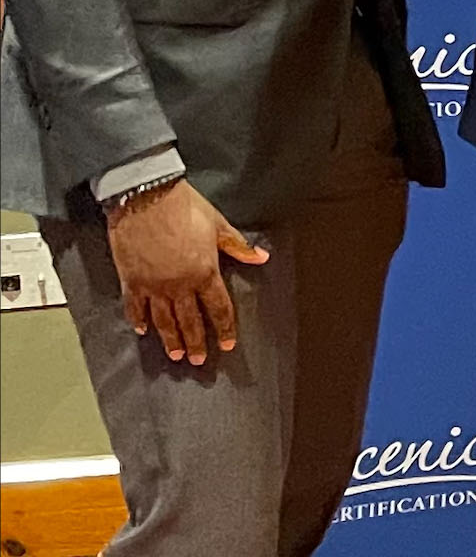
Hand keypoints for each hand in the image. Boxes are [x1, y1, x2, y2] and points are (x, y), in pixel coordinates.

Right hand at [107, 180, 269, 364]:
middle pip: (190, 320)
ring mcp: (154, 285)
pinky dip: (138, 320)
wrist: (146, 196)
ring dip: (171, 339)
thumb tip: (261, 257)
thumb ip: (238, 246)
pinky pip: (134, 307)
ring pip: (164, 320)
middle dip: (196, 342)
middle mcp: (180, 285)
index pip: (218, 308)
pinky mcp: (132, 280)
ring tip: (176, 355)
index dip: (223, 328)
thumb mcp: (218, 225)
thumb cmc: (184, 207)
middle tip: (199, 360)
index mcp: (204, 273)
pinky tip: (141, 330)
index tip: (226, 344)